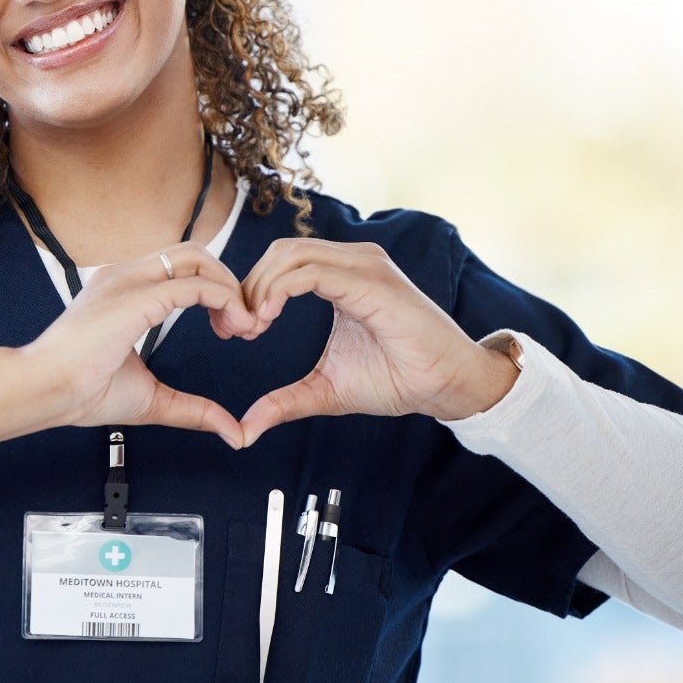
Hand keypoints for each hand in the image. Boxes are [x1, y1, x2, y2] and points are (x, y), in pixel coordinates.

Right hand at [22, 241, 257, 447]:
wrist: (46, 390)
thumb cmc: (82, 392)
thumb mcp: (152, 399)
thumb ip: (193, 409)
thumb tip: (233, 433)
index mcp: (124, 290)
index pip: (181, 268)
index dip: (214, 291)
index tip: (227, 328)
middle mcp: (127, 275)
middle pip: (194, 253)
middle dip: (228, 282)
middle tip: (242, 324)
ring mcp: (130, 280)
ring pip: (197, 257)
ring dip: (229, 287)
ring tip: (241, 324)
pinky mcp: (138, 296)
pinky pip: (194, 284)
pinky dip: (223, 299)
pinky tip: (233, 325)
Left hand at [236, 239, 516, 445]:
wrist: (447, 386)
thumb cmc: (398, 379)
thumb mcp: (326, 391)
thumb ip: (285, 401)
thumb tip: (245, 430)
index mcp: (342, 275)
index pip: (281, 262)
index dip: (249, 290)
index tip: (235, 330)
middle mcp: (352, 261)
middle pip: (280, 252)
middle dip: (247, 287)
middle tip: (235, 330)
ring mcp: (363, 266)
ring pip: (291, 255)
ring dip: (260, 289)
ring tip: (252, 327)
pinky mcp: (371, 281)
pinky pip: (311, 272)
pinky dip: (279, 291)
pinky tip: (268, 318)